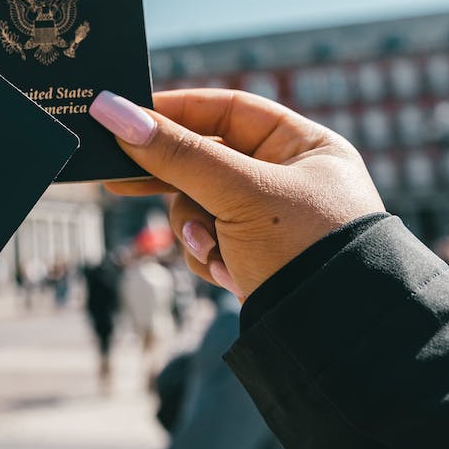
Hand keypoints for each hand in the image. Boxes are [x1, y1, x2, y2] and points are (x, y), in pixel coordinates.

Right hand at [90, 89, 383, 299]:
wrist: (337, 338)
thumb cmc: (305, 248)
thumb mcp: (238, 193)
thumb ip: (176, 153)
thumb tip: (112, 110)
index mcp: (303, 146)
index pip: (227, 110)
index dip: (176, 111)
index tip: (125, 116)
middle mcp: (288, 178)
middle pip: (205, 161)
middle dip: (173, 181)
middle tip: (117, 179)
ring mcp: (269, 221)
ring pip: (198, 205)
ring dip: (194, 229)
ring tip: (213, 249)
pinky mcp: (254, 257)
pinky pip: (208, 242)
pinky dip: (209, 256)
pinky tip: (229, 273)